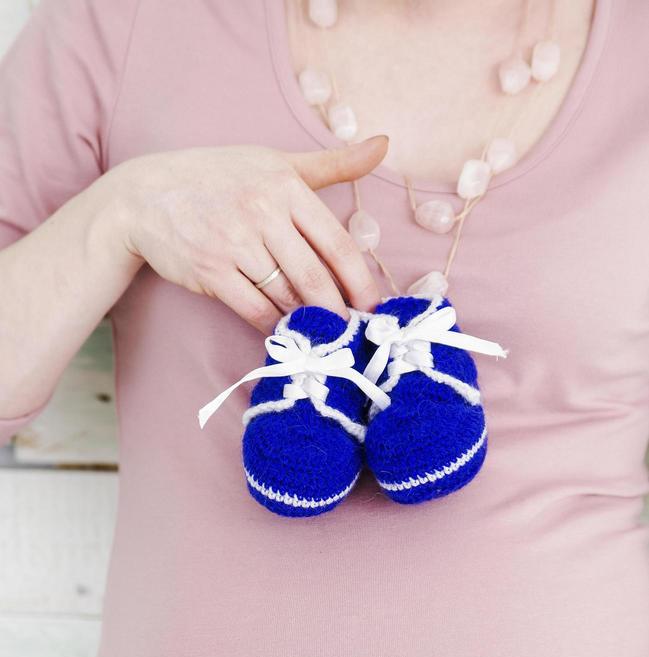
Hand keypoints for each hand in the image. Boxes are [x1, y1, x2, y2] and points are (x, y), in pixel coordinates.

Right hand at [110, 136, 387, 331]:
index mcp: (285, 186)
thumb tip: (384, 145)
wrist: (147, 195)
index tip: (375, 306)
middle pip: (314, 276)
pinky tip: (286, 331)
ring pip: (286, 296)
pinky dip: (274, 326)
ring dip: (308, 321)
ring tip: (325, 335)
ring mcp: (234, 243)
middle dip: (338, 311)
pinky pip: (254, 309)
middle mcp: (261, 212)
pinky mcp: (210, 270)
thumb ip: (332, 163)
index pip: (336, 243)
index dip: (361, 281)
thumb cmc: (219, 178)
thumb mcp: (275, 162)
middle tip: (353, 333)